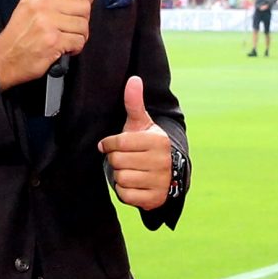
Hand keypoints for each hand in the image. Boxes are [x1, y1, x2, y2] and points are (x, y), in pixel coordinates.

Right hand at [0, 0, 99, 88]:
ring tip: (65, 37)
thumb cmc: (21, 32)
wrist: (5, 57)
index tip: (85, 0)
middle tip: (69, 26)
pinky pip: (79, 41)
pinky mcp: (53, 41)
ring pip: (84, 25)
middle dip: (81, 19)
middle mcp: (43, 2)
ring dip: (78, 35)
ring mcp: (48, 22)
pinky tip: (63, 47)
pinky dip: (75, 47)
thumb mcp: (37, 3)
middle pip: (84, 6)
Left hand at [99, 76, 174, 208]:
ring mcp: (160, 181)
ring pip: (121, 178)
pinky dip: (125, 191)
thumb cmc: (147, 145)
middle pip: (117, 161)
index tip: (110, 145)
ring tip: (130, 170)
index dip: (109, 144)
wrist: (168, 174)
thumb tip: (133, 79)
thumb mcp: (141, 124)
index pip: (118, 143)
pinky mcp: (155, 198)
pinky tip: (134, 184)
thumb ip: (134, 103)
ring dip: (120, 176)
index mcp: (157, 140)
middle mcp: (161, 160)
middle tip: (125, 159)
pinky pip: (126, 195)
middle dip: (116, 160)